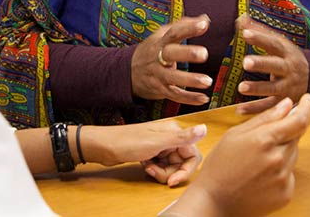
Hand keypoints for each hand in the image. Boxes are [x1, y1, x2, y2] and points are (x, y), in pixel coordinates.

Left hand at [84, 121, 205, 186]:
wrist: (104, 146)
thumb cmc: (127, 141)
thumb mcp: (157, 142)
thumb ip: (182, 137)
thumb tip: (205, 128)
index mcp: (174, 131)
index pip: (193, 155)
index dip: (185, 171)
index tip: (172, 180)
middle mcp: (169, 137)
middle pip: (182, 163)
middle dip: (170, 172)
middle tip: (154, 170)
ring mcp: (160, 145)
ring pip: (172, 166)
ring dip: (161, 172)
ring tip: (147, 166)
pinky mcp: (152, 152)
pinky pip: (162, 166)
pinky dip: (155, 169)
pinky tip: (144, 165)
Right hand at [130, 15, 212, 105]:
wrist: (127, 70)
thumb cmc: (152, 50)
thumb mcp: (162, 34)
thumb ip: (183, 26)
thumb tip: (205, 18)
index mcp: (161, 41)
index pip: (174, 32)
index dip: (188, 28)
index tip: (203, 25)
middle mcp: (158, 56)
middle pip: (170, 53)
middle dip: (187, 53)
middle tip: (204, 54)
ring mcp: (158, 74)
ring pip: (172, 77)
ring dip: (190, 80)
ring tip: (207, 81)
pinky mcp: (159, 89)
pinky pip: (174, 95)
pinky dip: (188, 98)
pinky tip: (203, 98)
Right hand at [168, 94, 309, 216]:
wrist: (215, 200)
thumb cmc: (220, 165)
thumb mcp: (235, 134)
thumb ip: (264, 118)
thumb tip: (286, 104)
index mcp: (263, 139)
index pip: (298, 120)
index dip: (307, 108)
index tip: (308, 100)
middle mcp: (277, 158)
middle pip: (295, 137)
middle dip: (284, 133)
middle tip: (263, 140)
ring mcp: (283, 178)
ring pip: (292, 155)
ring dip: (281, 152)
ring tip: (256, 161)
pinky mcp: (286, 193)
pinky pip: (290, 174)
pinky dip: (279, 171)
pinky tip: (260, 176)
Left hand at [235, 14, 308, 114]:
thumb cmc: (286, 56)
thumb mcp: (278, 42)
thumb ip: (259, 31)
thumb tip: (240, 17)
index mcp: (287, 52)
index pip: (273, 43)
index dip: (260, 38)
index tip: (245, 33)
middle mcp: (289, 69)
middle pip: (276, 66)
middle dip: (261, 64)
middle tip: (245, 62)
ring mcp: (288, 86)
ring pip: (274, 89)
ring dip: (257, 88)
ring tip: (241, 87)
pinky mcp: (284, 102)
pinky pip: (269, 106)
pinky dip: (255, 109)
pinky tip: (239, 110)